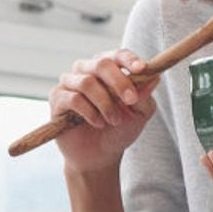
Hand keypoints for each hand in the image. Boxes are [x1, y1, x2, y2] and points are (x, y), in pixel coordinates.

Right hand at [50, 49, 159, 174]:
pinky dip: (90, 112)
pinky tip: (98, 123)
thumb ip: (145, 95)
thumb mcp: (139, 113)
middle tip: (131, 100)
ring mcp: (70, 83)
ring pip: (87, 82)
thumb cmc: (119, 130)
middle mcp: (87, 71)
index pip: (117, 55)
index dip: (129, 59)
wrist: (100, 156)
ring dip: (105, 103)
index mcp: (108, 69)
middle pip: (101, 63)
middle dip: (119, 82)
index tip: (141, 69)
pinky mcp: (58, 99)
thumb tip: (154, 76)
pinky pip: (73, 98)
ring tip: (114, 120)